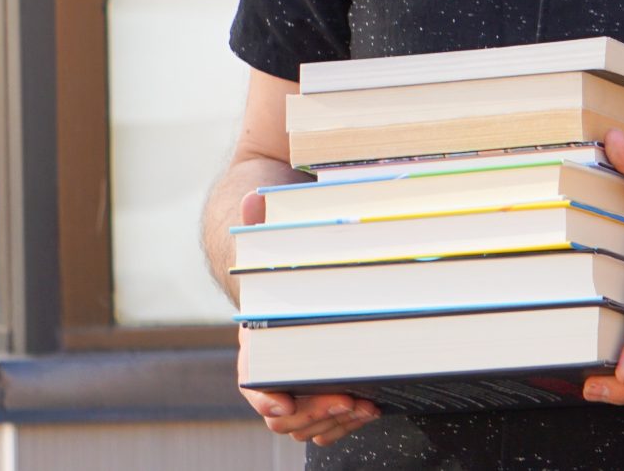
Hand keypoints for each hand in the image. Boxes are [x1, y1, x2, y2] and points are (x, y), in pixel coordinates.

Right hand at [235, 189, 378, 446]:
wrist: (289, 261)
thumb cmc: (279, 252)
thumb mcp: (271, 231)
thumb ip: (261, 219)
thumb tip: (253, 200)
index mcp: (257, 337)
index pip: (252, 378)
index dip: (265, 395)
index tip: (283, 403)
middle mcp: (276, 365)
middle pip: (284, 412)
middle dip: (314, 413)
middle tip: (347, 400)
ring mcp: (301, 377)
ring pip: (307, 422)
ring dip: (333, 421)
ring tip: (364, 405)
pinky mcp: (326, 381)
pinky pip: (328, 417)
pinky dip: (346, 419)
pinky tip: (372, 405)